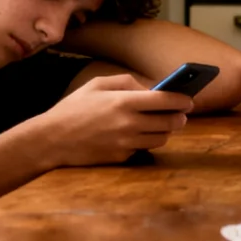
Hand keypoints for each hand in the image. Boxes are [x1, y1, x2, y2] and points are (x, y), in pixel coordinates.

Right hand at [27, 73, 193, 167]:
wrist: (50, 140)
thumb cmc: (73, 108)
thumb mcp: (97, 84)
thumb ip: (127, 82)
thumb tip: (151, 88)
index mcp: (124, 102)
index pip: (166, 101)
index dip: (182, 100)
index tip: (189, 99)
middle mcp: (128, 124)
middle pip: (169, 123)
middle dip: (179, 117)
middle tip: (181, 114)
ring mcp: (126, 143)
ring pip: (161, 139)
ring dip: (165, 131)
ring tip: (163, 124)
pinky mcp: (121, 158)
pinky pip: (143, 149)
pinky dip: (145, 142)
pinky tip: (139, 135)